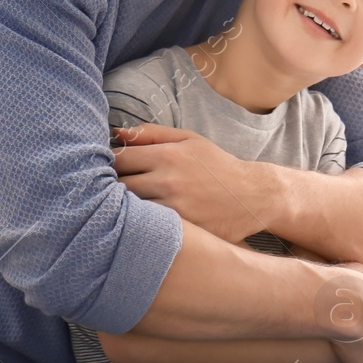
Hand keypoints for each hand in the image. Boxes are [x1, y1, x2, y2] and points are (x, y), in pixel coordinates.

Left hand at [111, 122, 270, 243]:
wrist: (253, 196)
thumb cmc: (217, 166)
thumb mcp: (189, 140)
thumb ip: (152, 134)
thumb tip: (117, 133)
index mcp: (167, 155)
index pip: (119, 158)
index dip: (109, 164)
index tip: (111, 169)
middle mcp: (168, 181)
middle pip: (119, 186)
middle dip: (112, 187)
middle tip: (112, 190)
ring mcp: (174, 208)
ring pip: (131, 209)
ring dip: (123, 208)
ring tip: (124, 207)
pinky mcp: (181, 230)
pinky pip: (148, 227)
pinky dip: (141, 224)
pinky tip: (144, 221)